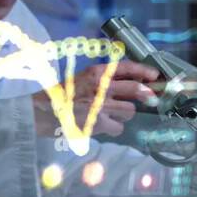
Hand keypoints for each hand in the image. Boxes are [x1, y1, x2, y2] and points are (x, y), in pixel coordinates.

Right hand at [33, 60, 158, 137]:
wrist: (41, 113)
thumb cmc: (59, 96)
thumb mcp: (79, 79)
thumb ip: (100, 80)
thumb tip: (125, 84)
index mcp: (95, 72)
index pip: (126, 67)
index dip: (144, 71)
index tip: (154, 75)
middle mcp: (101, 86)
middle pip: (135, 89)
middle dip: (147, 95)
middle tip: (152, 99)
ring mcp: (101, 105)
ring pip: (129, 110)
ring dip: (124, 114)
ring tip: (113, 115)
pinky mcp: (100, 123)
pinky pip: (118, 127)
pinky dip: (113, 128)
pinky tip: (103, 126)